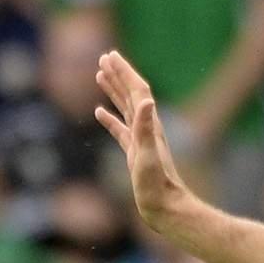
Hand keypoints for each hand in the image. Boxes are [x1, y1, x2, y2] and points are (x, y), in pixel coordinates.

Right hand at [92, 48, 194, 237]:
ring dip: (113, 90)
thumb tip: (145, 100)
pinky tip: (99, 112)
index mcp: (149, 124)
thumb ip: (145, 128)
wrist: (164, 206)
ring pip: (125, 107)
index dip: (124, 71)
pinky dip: (109, 117)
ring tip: (100, 75)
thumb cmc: (156, 184)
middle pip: (131, 93)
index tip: (110, 56)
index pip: (136, 90)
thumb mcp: (148, 154)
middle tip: (104, 57)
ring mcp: (140, 139)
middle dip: (118, 74)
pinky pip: (119, 128)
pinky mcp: (133, 152)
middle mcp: (146, 127)